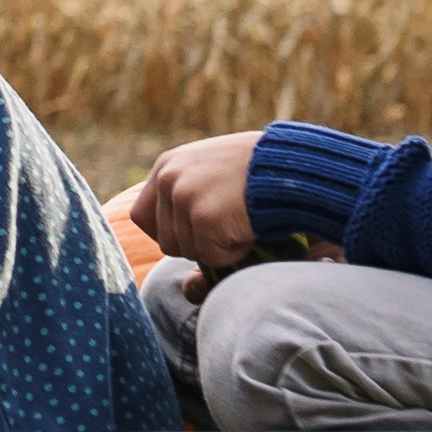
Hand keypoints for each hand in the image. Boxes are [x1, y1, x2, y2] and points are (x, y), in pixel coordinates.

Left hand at [116, 132, 265, 277]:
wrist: (290, 165)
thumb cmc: (258, 172)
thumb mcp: (212, 171)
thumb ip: (187, 196)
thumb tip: (178, 265)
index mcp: (166, 166)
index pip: (142, 216)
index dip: (167, 233)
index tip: (194, 233)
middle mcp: (168, 179)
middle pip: (165, 242)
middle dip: (197, 244)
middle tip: (227, 224)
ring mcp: (184, 198)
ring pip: (187, 252)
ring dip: (217, 247)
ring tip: (240, 219)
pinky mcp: (204, 218)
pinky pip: (211, 258)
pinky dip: (234, 253)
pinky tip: (248, 228)